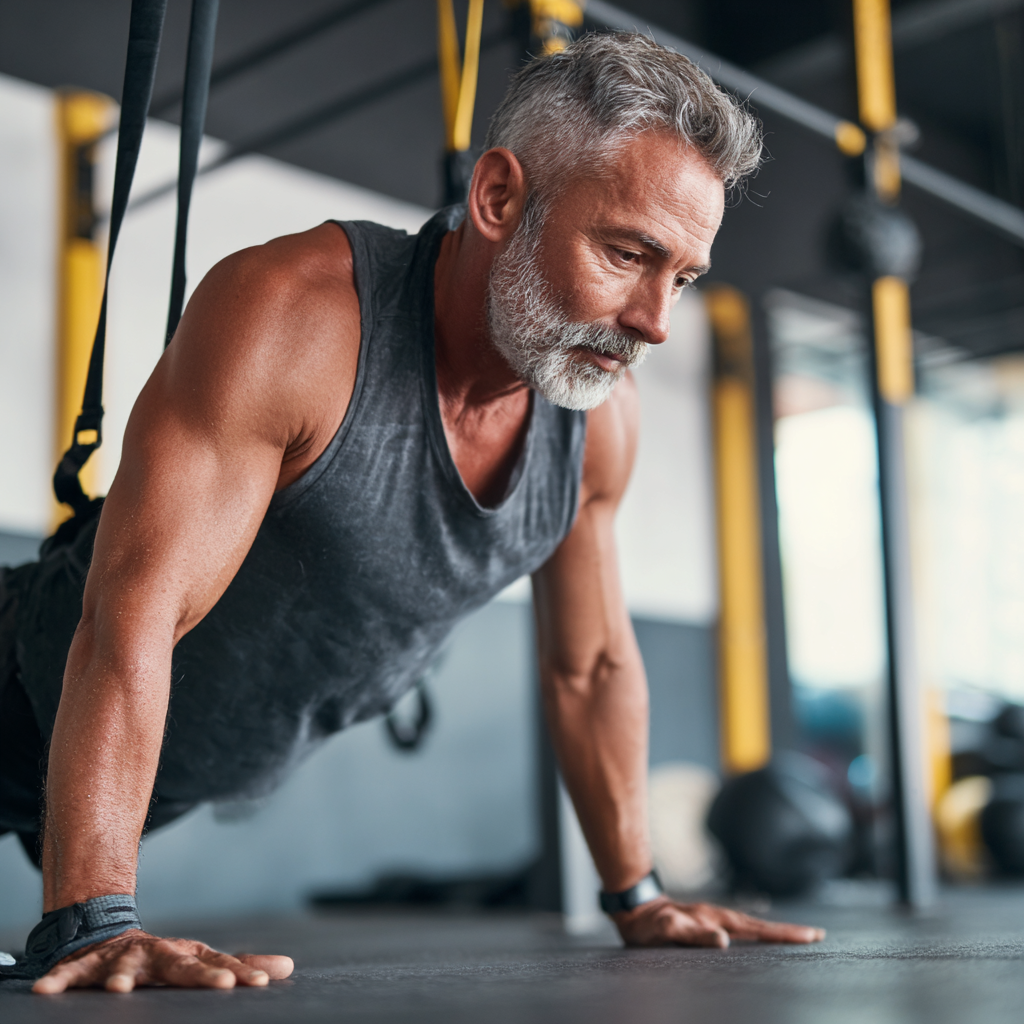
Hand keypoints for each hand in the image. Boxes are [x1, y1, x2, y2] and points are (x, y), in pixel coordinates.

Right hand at [32, 929, 294, 993]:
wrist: (110, 934)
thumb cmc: (163, 957)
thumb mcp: (200, 959)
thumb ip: (241, 964)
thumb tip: (288, 967)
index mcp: (184, 956)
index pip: (216, 965)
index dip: (239, 973)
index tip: (261, 984)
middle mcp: (156, 956)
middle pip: (180, 965)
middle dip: (200, 975)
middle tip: (223, 984)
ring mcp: (120, 960)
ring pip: (122, 969)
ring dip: (121, 979)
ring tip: (121, 992)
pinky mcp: (85, 968)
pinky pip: (69, 976)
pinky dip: (59, 981)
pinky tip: (48, 991)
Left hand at [614, 897, 825, 948]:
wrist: (634, 909)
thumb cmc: (648, 924)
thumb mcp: (668, 930)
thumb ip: (693, 935)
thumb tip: (725, 942)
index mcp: (716, 919)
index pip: (757, 928)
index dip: (783, 934)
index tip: (810, 936)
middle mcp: (720, 918)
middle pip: (761, 926)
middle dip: (788, 932)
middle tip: (818, 936)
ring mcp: (715, 920)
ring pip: (753, 927)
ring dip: (776, 932)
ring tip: (800, 937)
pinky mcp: (709, 925)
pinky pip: (741, 930)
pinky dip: (758, 934)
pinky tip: (763, 940)